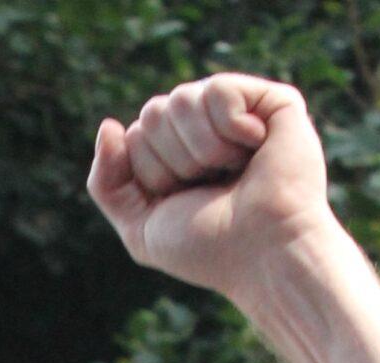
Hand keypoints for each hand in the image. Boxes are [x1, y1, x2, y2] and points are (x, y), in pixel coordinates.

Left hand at [85, 72, 336, 305]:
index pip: (136, 135)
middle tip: (211, 186)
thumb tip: (108, 125)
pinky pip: (219, 89)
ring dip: (202, 149)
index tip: (186, 200)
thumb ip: (107, 184)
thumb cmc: (209, 249)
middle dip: (174, 159)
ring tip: (234, 171)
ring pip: (182, 99)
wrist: (264, 254)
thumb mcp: (140, 229)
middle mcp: (206, 131)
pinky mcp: (272, 102)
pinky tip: (255, 147)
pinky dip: (231, 127)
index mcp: (177, 157)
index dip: (153, 173)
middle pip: (154, 112)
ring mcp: (239, 113)